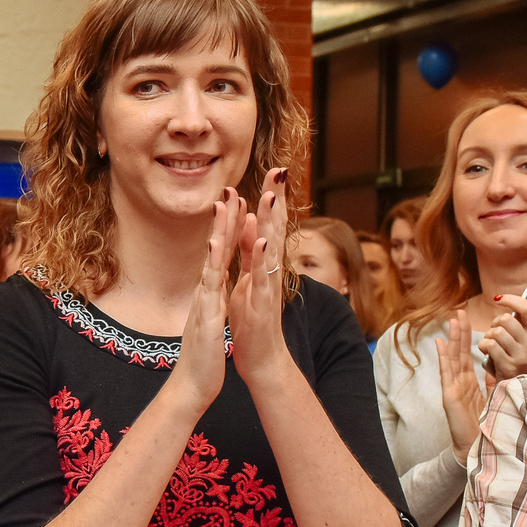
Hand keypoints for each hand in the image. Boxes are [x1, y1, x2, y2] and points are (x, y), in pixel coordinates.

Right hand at [159, 191, 236, 421]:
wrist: (192, 385)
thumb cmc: (203, 355)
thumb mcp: (209, 320)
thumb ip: (210, 300)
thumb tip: (211, 285)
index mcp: (210, 293)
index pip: (221, 254)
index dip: (227, 228)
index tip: (235, 202)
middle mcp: (204, 293)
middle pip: (215, 250)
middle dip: (223, 220)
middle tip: (230, 189)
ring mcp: (203, 302)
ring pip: (211, 262)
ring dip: (217, 233)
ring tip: (223, 207)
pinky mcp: (206, 316)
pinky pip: (211, 287)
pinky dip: (215, 266)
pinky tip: (219, 247)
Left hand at [228, 169, 297, 385]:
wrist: (261, 357)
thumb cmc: (252, 320)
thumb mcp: (247, 279)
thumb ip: (250, 252)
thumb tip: (251, 224)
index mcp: (264, 264)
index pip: (269, 224)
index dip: (271, 198)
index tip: (274, 170)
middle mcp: (270, 270)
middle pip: (275, 228)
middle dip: (277, 199)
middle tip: (280, 170)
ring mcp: (268, 285)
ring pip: (271, 248)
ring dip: (272, 221)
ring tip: (272, 195)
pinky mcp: (261, 302)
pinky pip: (262, 276)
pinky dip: (262, 257)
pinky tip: (263, 239)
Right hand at [436, 313, 486, 455]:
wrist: (476, 448)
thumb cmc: (483, 427)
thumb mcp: (492, 400)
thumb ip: (493, 383)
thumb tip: (499, 367)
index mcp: (469, 384)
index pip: (468, 356)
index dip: (468, 338)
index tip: (469, 321)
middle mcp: (459, 383)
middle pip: (459, 353)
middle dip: (460, 332)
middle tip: (459, 312)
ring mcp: (453, 388)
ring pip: (452, 358)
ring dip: (452, 339)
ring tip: (452, 321)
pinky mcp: (449, 396)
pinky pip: (446, 372)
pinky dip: (442, 357)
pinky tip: (439, 343)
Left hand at [477, 292, 526, 377]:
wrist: (519, 392)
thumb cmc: (518, 364)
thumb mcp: (526, 344)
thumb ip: (521, 325)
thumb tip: (510, 300)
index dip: (512, 300)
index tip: (498, 299)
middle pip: (506, 319)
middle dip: (495, 324)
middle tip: (494, 333)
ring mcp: (522, 356)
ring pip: (496, 332)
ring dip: (488, 337)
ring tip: (491, 345)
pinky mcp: (509, 366)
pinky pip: (489, 345)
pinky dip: (483, 346)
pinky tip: (487, 353)